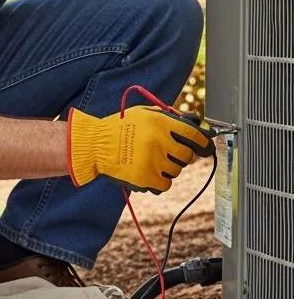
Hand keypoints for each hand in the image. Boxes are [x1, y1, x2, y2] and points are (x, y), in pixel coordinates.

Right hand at [67, 106, 213, 192]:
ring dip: (168, 168)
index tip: (204, 146)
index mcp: (160, 122)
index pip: (195, 135)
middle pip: (187, 156)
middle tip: (167, 152)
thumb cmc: (120, 127)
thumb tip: (197, 122)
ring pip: (176, 171)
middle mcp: (158, 141)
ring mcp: (152, 161)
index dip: (203, 142)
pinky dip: (159, 181)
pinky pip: (165, 185)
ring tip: (150, 160)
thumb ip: (170, 117)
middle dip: (180, 155)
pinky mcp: (145, 178)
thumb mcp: (144, 113)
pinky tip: (148, 172)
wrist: (94, 145)